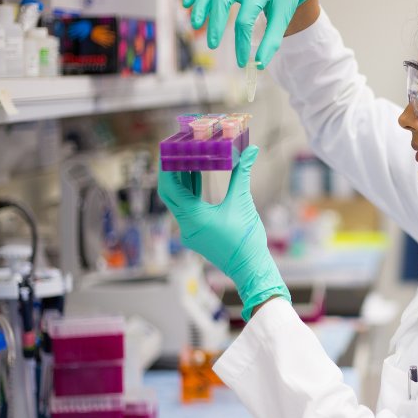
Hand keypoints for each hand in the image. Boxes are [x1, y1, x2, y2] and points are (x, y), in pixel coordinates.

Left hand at [158, 146, 289, 319]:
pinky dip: (189, 193)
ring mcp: (190, 232)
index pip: (170, 188)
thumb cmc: (246, 239)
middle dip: (171, 171)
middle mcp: (186, 226)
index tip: (167, 150)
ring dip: (181, 181)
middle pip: (170, 194)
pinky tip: (195, 178)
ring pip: (178, 201)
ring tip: (185, 158)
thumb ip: (242, 174)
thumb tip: (250, 150)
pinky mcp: (197, 234)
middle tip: (173, 151)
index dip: (167, 167)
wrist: (250, 268)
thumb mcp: (243, 202)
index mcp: (193, 217)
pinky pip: (186, 209)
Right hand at [183, 0, 315, 67]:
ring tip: (195, 25)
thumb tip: (259, 64)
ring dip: (200, 5)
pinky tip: (187, 3)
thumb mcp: (283, 17)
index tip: (241, 62)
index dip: (241, 44)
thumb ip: (272, 41)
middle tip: (213, 45)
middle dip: (215, 24)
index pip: (245, 20)